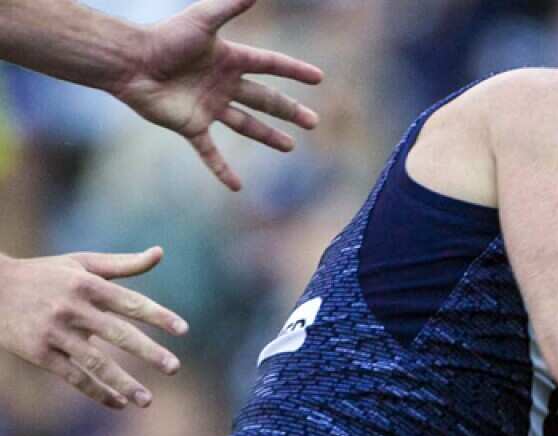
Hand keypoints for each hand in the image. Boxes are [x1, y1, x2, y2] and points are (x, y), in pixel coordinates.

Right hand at [0, 248, 187, 408]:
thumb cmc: (44, 274)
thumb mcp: (81, 264)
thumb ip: (123, 264)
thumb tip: (160, 252)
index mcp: (87, 285)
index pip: (131, 302)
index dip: (158, 316)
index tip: (184, 330)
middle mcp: (72, 308)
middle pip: (118, 333)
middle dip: (148, 352)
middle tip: (174, 368)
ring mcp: (54, 333)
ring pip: (95, 362)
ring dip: (123, 383)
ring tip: (147, 401)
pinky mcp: (39, 353)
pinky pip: (73, 377)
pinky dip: (97, 392)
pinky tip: (119, 404)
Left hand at [112, 0, 323, 190]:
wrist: (130, 62)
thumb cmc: (164, 38)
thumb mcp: (202, 19)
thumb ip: (229, 5)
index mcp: (231, 59)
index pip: (271, 65)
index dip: (295, 71)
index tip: (318, 78)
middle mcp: (224, 84)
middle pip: (266, 99)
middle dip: (290, 111)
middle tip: (313, 122)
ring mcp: (210, 107)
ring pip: (247, 125)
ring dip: (269, 136)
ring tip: (290, 147)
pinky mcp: (192, 126)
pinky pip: (211, 152)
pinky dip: (222, 170)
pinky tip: (237, 186)